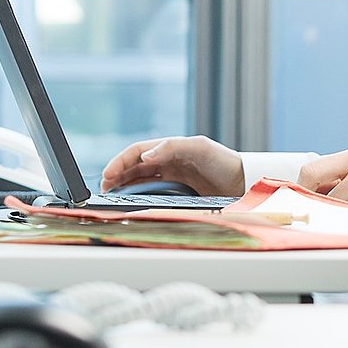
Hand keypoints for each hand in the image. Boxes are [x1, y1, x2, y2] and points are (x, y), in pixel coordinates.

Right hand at [100, 135, 244, 196]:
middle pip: (134, 165)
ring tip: (110, 195)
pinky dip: (136, 194)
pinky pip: (150, 191)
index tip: (107, 175)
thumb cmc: (223, 161)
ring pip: (139, 179)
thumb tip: (145, 155)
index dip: (120, 162)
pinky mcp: (177, 191)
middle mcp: (168, 160)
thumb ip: (171, 147)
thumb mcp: (199, 147)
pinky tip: (128, 201)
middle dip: (116, 174)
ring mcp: (172, 176)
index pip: (137, 152)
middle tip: (103, 188)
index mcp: (170, 147)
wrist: (243, 183)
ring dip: (123, 185)